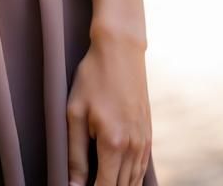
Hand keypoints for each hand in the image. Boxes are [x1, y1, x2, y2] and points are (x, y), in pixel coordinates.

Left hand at [66, 33, 152, 185]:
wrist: (121, 50)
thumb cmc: (93, 78)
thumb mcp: (74, 113)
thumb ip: (75, 154)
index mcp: (113, 144)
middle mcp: (133, 147)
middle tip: (87, 184)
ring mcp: (144, 141)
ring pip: (134, 181)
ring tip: (99, 180)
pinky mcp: (148, 135)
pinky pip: (141, 168)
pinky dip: (131, 179)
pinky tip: (118, 176)